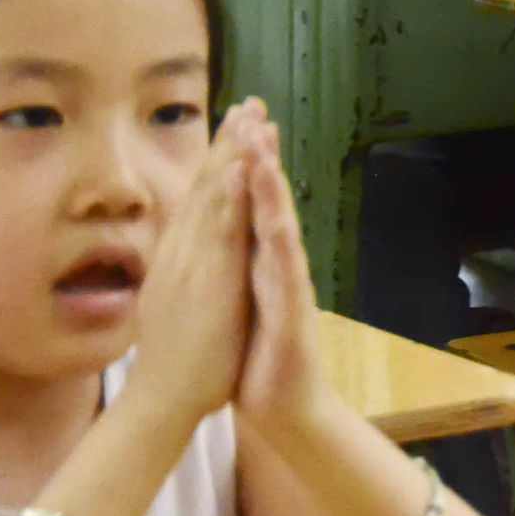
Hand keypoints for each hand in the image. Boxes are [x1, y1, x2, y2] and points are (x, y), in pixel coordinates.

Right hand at [128, 108, 253, 423]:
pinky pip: (221, 226)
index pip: (201, 199)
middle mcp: (182, 251)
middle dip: (228, 142)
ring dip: (234, 153)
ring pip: (213, 195)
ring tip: (250, 117)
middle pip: (206, 185)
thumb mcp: (170, 304)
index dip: (219, 161)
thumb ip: (179, 274)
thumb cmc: (172, 361)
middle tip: (248, 103)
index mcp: (178, 257)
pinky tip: (245, 165)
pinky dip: (232, 192)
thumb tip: (182, 257)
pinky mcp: (205, 278)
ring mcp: (192, 261)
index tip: (235, 128)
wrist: (162, 399)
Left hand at [231, 100, 328, 435]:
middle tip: (254, 108)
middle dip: (258, 153)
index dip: (242, 162)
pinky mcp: (293, 307)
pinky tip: (274, 210)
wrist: (286, 407)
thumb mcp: (236, 303)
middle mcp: (275, 263)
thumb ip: (234, 268)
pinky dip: (278, 233)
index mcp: (254, 260)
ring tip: (261, 141)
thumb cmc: (257, 357)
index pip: (247, 202)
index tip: (236, 120)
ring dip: (270, 180)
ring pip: (277, 221)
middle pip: (265, 200)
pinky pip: (284, 265)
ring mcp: (288, 282)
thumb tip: (221, 238)